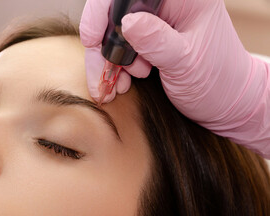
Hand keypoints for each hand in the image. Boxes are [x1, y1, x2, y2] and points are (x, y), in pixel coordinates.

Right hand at [80, 0, 269, 156]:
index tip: (92, 40)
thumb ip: (157, 41)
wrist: (225, 103)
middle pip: (116, 16)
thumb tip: (127, 23)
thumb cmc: (217, 81)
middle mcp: (168, 7)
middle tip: (105, 76)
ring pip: (115, 35)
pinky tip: (123, 83)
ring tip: (120, 85)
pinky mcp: (152, 41)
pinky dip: (116, 68)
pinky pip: (123, 49)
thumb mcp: (186, 62)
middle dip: (105, 48)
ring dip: (109, 63)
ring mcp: (158, 24)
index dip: (102, 12)